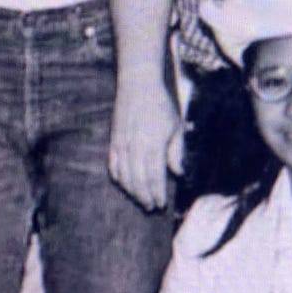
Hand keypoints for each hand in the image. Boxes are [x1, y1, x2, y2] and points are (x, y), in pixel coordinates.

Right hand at [108, 85, 185, 209]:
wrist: (138, 86)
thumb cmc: (161, 106)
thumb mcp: (175, 127)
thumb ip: (176, 152)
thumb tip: (178, 173)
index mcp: (153, 145)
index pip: (154, 177)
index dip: (157, 193)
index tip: (161, 204)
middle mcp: (136, 147)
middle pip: (138, 181)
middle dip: (145, 197)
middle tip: (152, 207)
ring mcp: (122, 144)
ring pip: (124, 176)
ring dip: (132, 191)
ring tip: (140, 199)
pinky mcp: (114, 140)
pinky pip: (113, 165)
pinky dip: (118, 177)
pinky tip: (124, 184)